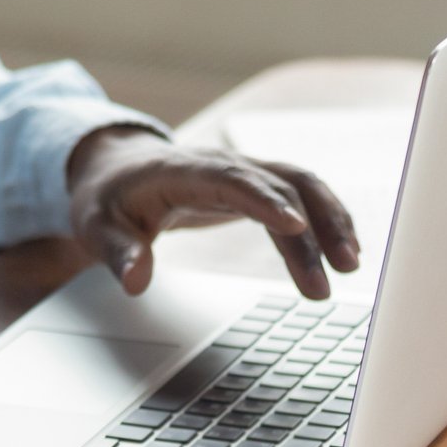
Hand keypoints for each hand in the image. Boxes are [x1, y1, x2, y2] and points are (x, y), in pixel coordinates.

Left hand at [66, 127, 360, 298]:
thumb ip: (117, 253)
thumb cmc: (107, 199)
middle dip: (308, 229)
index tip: (294, 226)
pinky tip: (343, 252)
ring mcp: (242, 171)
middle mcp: (219, 164)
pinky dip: (325, 218)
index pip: (228, 178)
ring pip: (299, 184)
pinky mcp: (255, 185)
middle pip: (276, 185)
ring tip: (350, 266)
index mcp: (179, 170)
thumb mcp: (95, 228)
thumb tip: (136, 283)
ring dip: (329, 220)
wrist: (116, 170)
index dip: (263, 199)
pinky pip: (300, 194)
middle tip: (327, 282)